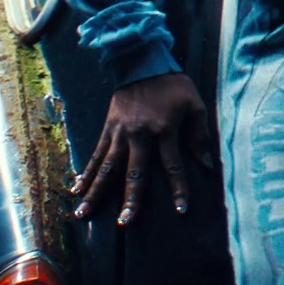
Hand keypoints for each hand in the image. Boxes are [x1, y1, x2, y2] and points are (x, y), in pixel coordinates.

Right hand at [71, 72, 214, 225]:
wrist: (143, 61)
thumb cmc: (173, 86)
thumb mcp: (194, 105)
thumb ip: (199, 136)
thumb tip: (206, 166)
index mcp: (164, 131)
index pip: (173, 166)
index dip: (178, 189)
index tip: (181, 210)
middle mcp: (140, 136)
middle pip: (134, 174)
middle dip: (130, 200)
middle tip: (126, 223)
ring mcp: (120, 133)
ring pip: (107, 168)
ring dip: (96, 192)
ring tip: (83, 214)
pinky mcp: (108, 129)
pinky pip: (95, 154)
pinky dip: (86, 172)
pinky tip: (77, 188)